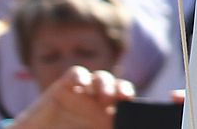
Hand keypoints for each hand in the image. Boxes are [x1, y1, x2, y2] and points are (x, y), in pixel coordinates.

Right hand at [12, 66, 133, 128]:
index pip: (124, 102)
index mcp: (106, 115)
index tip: (133, 107)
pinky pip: (76, 73)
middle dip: (122, 89)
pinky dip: (80, 76)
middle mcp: (96, 101)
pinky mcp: (63, 86)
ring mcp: (81, 92)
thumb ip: (102, 128)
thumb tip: (116, 127)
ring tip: (105, 96)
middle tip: (122, 98)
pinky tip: (81, 85)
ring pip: (100, 78)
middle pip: (117, 87)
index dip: (130, 101)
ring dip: (106, 83)